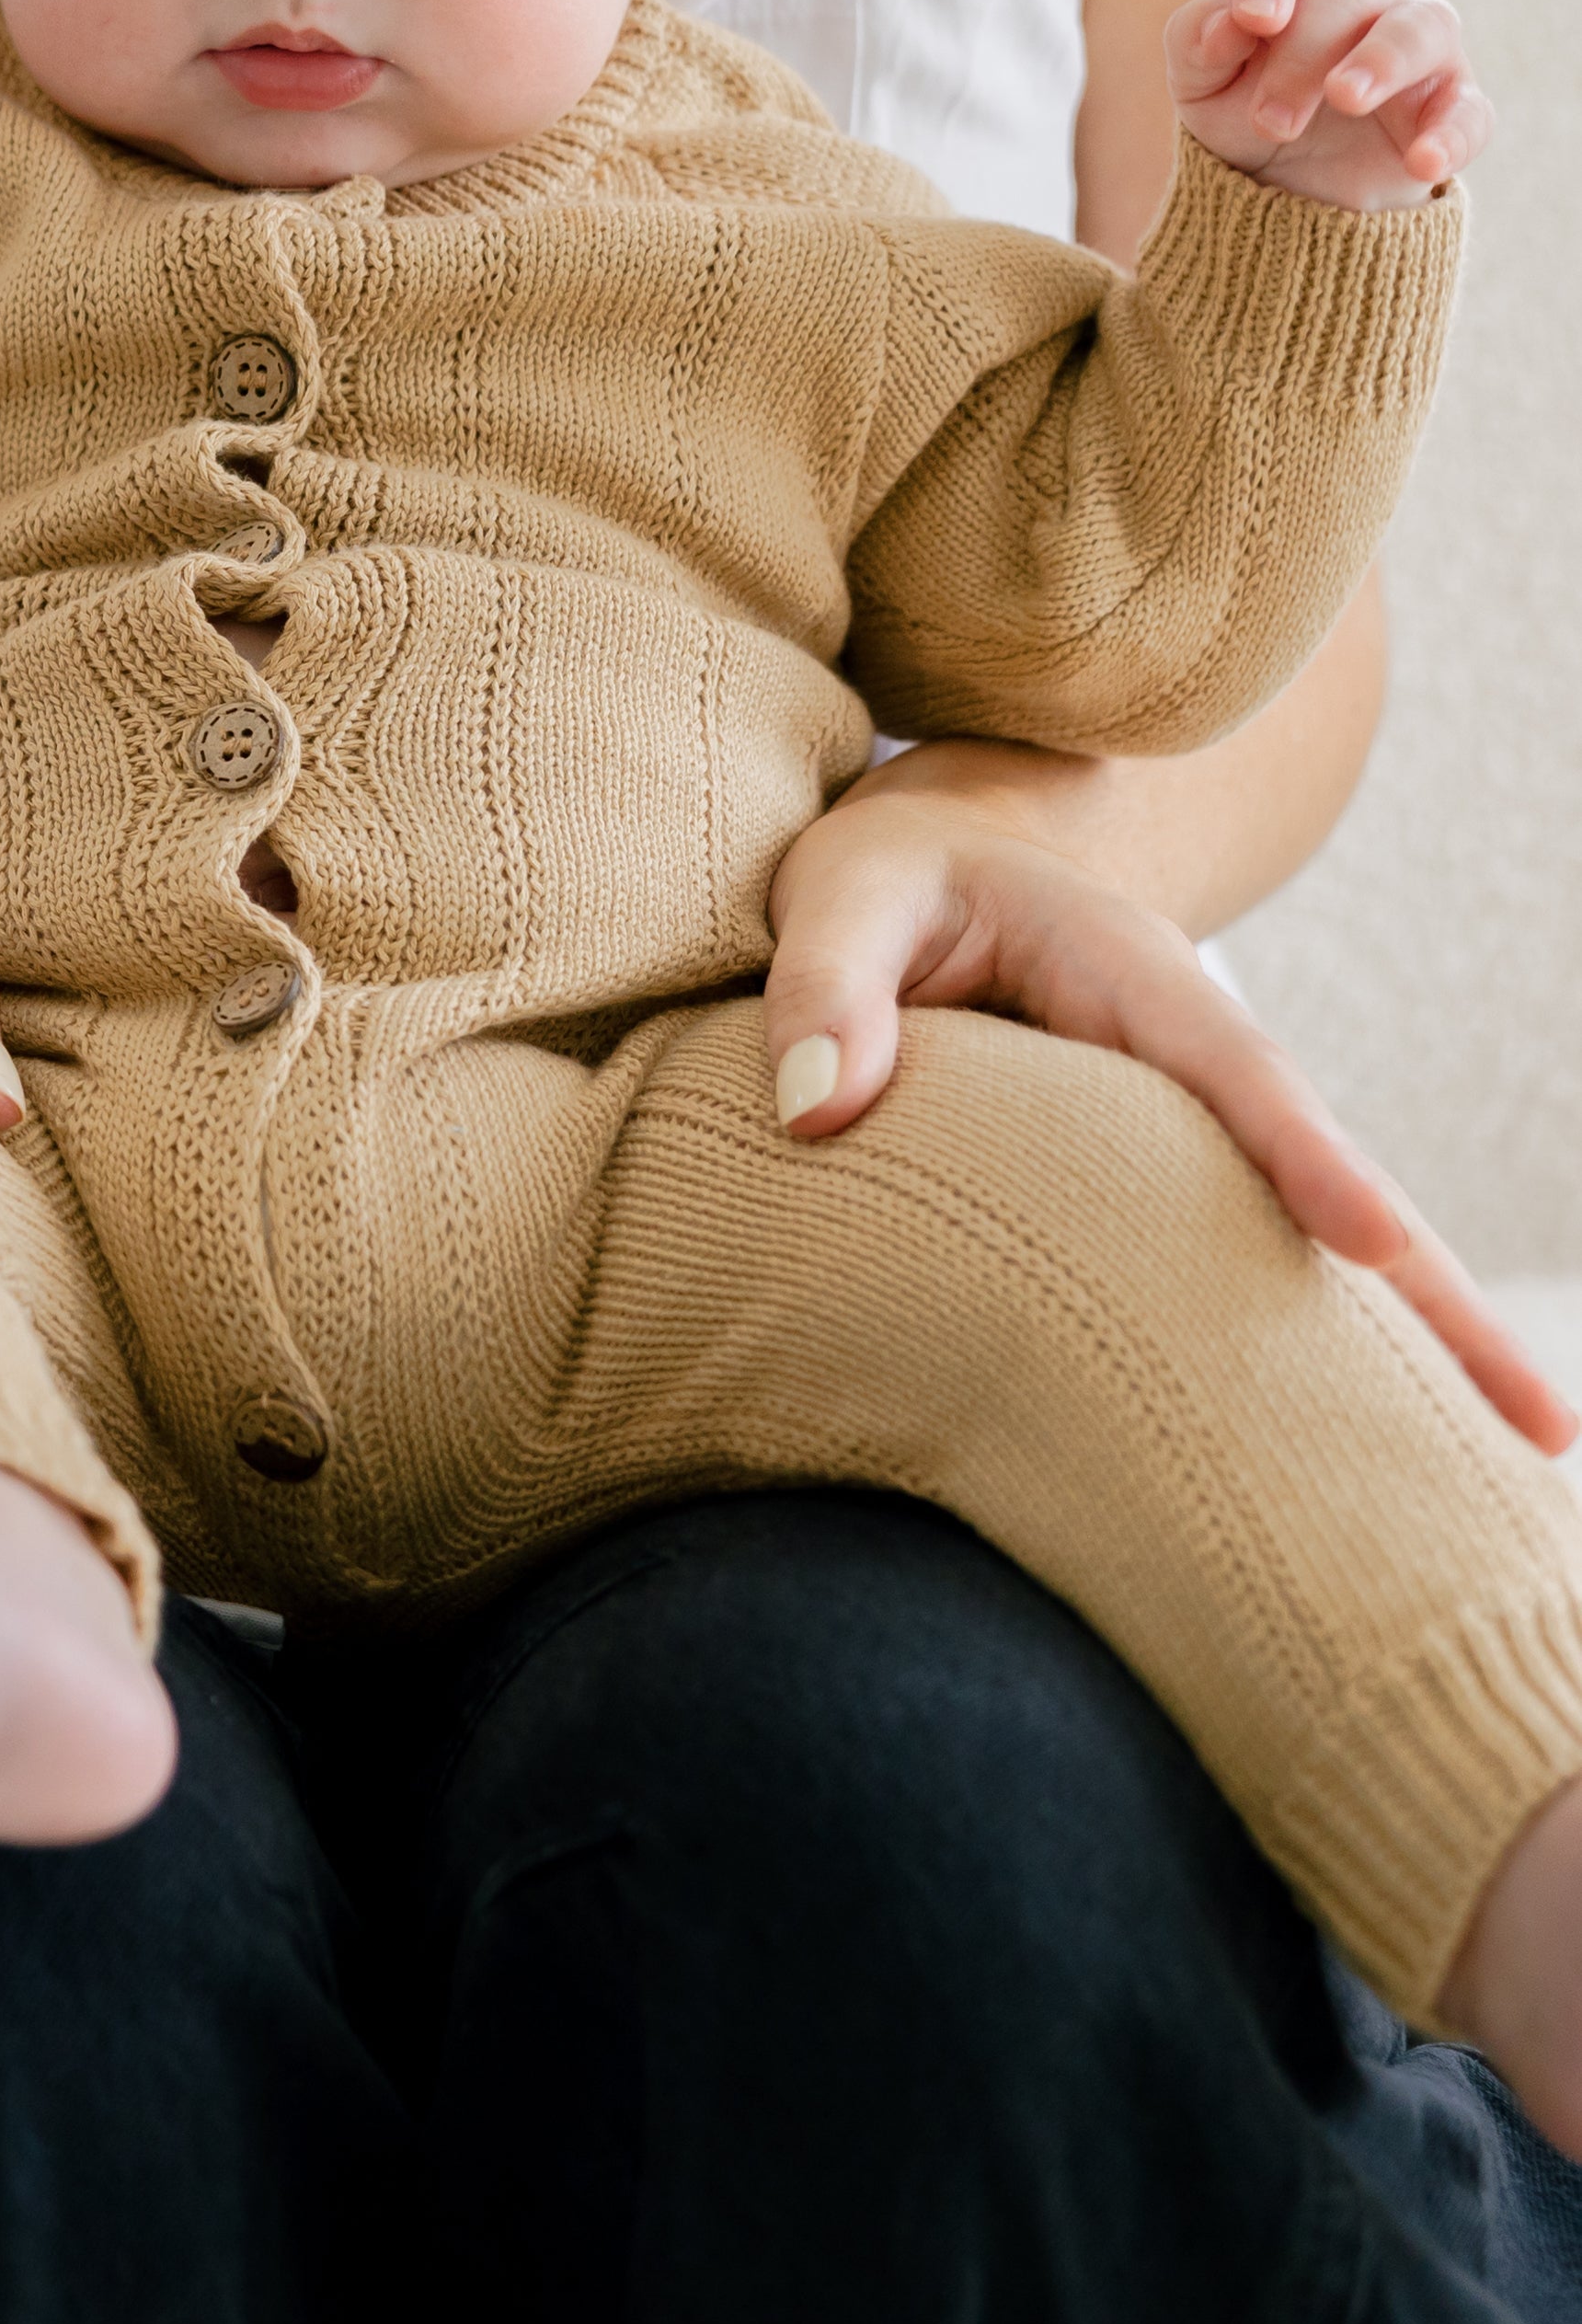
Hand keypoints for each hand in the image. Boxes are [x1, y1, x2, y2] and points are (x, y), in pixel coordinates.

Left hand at [765, 763, 1570, 1452]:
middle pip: (1331, 1184)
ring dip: (1402, 1350)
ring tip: (1514, 1462)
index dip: (1310, 1161)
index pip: (1238, 1076)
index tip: (1375, 1244)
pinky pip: (1236, 1264)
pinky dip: (1300, 1348)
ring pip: (1307, 1244)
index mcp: (1134, 976)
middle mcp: (1193, 1063)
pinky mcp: (1157, 1187)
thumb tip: (814, 1112)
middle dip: (1434, 1302)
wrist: (930, 861)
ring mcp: (1188, 1133)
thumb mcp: (839, 896)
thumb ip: (824, 988)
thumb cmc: (884, 878)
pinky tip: (1350, 1453)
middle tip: (1540, 1431)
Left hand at [1168, 0, 1488, 212]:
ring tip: (1347, 100)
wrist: (1287, 184)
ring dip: (1384, 60)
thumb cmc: (1242, 108)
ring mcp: (1416, 49)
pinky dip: (1450, 134)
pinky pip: (1467, 111)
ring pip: (1422, 27)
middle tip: (1271, 122)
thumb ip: (1196, 42)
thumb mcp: (1201, 84)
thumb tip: (1224, 26)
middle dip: (1302, 56)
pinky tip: (1423, 162)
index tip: (1255, 19)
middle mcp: (1361, 1)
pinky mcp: (1451, 105)